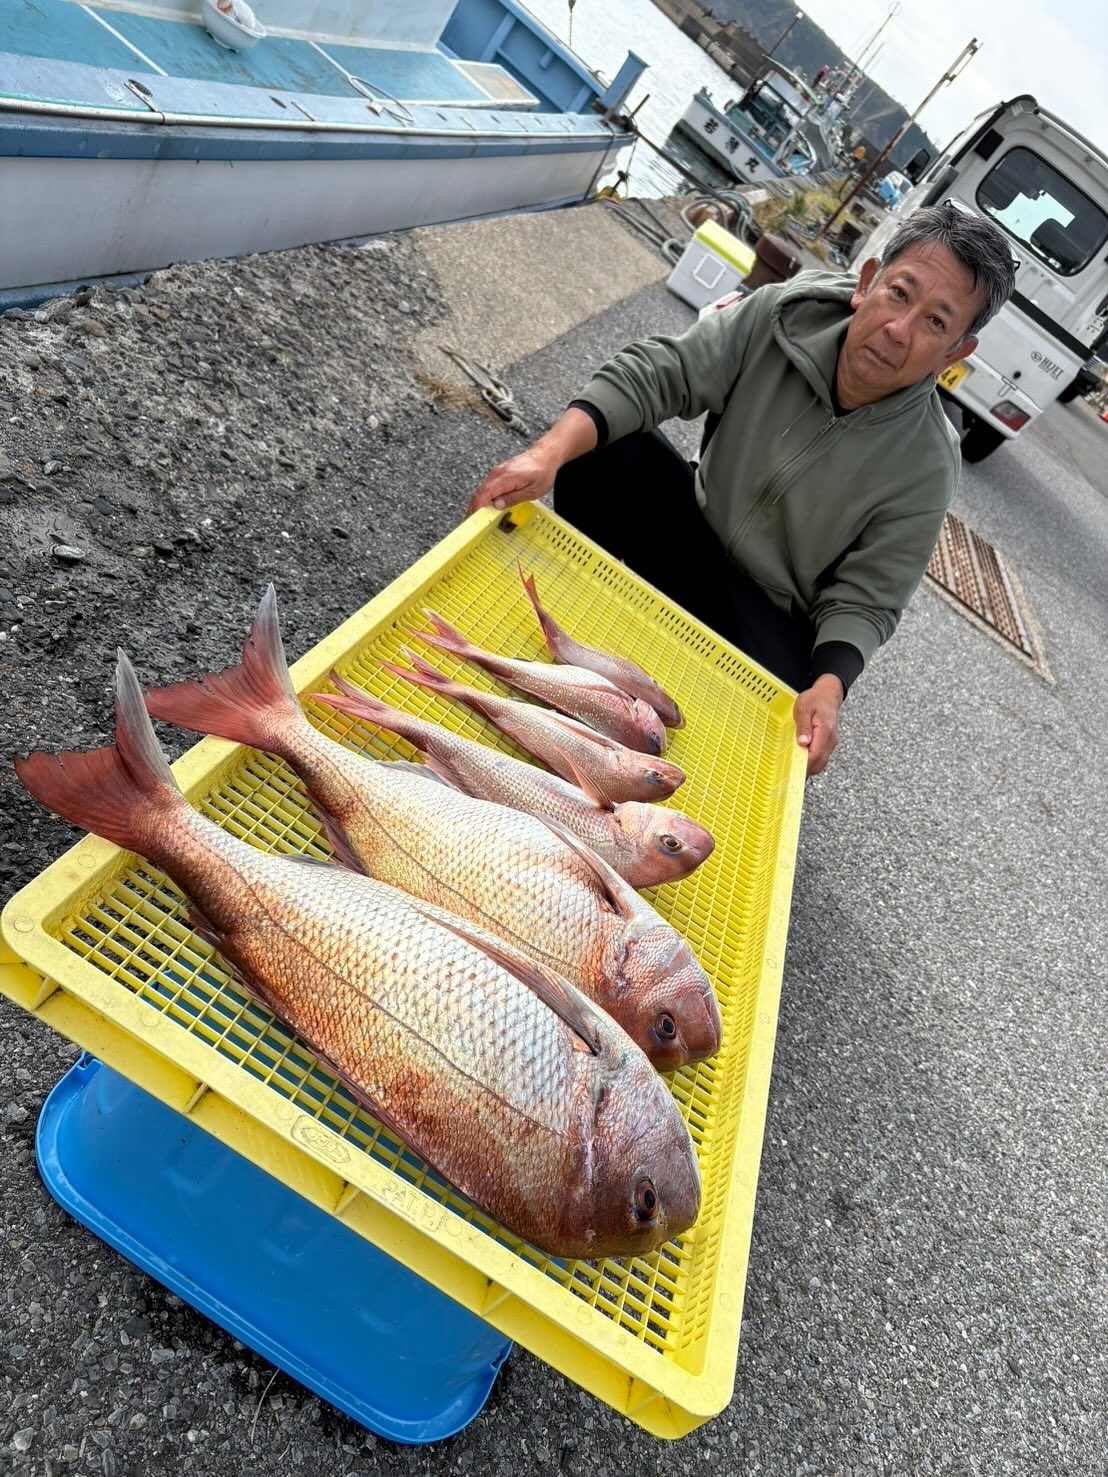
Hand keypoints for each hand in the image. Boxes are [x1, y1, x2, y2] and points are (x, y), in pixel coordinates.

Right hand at [466, 407, 598, 517]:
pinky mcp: (498, 473)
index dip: (476, 508)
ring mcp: (497, 472)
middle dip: (474, 509)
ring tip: (478, 519)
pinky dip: (485, 498)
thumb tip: (496, 506)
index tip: (473, 520)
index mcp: (505, 478)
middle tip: (472, 525)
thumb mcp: (532, 491)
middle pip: (479, 493)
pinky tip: (487, 507)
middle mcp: (497, 474)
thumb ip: (513, 498)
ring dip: (478, 504)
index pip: (484, 494)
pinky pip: (488, 487)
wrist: (545, 455)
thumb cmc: (542, 472)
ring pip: (482, 490)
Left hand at [793, 674, 843, 776]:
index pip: (815, 755)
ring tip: (792, 762)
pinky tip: (799, 756)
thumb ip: (803, 726)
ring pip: (820, 763)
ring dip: (807, 766)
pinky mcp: (828, 744)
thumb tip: (803, 743)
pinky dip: (810, 761)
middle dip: (804, 769)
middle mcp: (830, 740)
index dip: (802, 764)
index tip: (789, 766)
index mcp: (825, 731)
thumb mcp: (803, 708)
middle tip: (787, 768)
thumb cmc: (815, 699)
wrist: (827, 694)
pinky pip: (820, 758)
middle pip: (819, 763)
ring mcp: (831, 743)